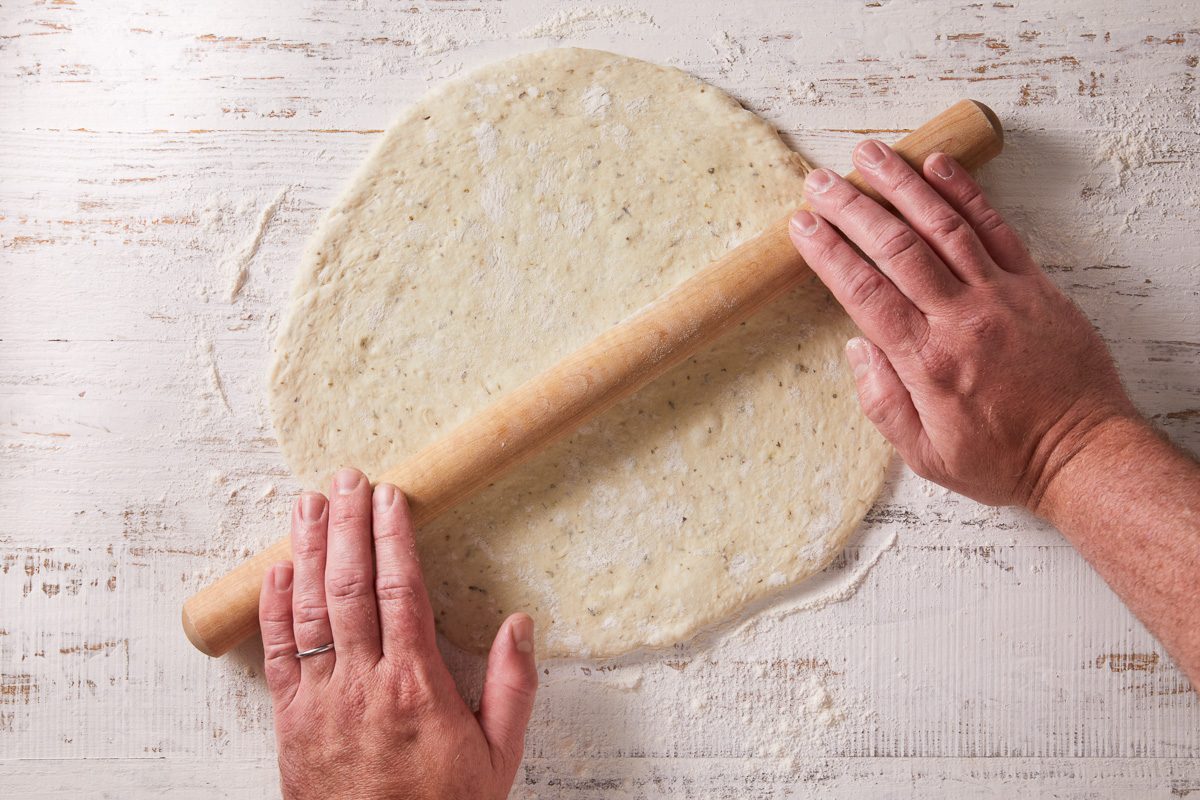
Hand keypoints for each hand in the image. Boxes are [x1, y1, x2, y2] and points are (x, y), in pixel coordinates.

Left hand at [258, 468, 537, 799]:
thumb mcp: (498, 756)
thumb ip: (513, 688)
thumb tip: (520, 624)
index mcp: (416, 685)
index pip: (399, 590)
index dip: (392, 537)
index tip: (391, 497)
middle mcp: (362, 683)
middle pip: (349, 585)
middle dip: (346, 524)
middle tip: (346, 478)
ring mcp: (319, 699)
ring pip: (309, 608)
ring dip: (307, 550)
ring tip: (308, 503)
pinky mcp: (289, 719)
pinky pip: (276, 652)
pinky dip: (273, 607)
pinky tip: (277, 570)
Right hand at [788, 141, 1137, 509]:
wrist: (1082, 454)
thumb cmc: (1003, 458)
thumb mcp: (925, 454)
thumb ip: (881, 402)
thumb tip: (855, 348)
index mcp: (924, 362)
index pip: (864, 292)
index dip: (828, 253)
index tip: (803, 225)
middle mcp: (959, 319)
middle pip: (895, 248)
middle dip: (852, 208)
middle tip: (820, 181)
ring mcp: (999, 295)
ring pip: (942, 226)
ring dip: (902, 184)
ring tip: (870, 154)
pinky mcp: (1033, 284)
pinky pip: (995, 228)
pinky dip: (965, 193)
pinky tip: (938, 166)